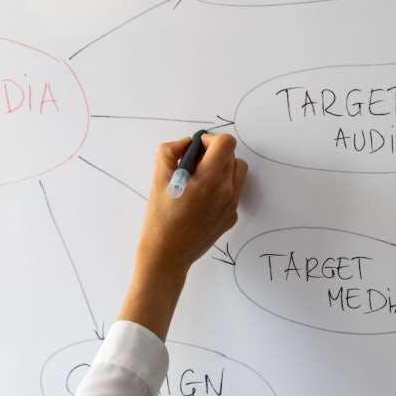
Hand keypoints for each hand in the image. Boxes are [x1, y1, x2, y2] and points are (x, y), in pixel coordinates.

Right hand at [117, 133, 246, 339]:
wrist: (167, 255)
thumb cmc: (160, 218)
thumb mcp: (158, 179)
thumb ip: (169, 152)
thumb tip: (185, 144)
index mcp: (210, 178)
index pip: (226, 143)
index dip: (210, 139)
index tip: (196, 149)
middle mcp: (226, 191)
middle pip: (233, 156)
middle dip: (214, 155)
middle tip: (193, 166)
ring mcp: (231, 206)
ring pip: (237, 174)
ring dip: (222, 170)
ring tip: (199, 181)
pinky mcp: (230, 218)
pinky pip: (232, 193)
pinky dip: (220, 189)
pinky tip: (200, 201)